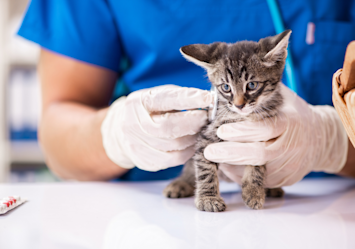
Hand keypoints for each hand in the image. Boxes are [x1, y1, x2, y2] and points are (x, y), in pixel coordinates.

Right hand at [101, 85, 211, 170]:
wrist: (122, 130)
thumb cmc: (149, 110)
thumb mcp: (160, 96)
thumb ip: (180, 97)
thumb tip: (208, 101)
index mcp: (139, 102)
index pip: (165, 99)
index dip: (188, 99)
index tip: (207, 99)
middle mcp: (133, 123)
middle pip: (168, 127)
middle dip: (193, 123)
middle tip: (206, 119)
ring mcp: (136, 144)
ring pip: (173, 146)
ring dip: (193, 139)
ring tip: (201, 131)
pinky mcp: (144, 160)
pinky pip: (172, 160)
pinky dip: (188, 152)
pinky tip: (192, 144)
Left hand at [204, 84, 348, 187]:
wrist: (319, 137)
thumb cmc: (291, 113)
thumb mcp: (281, 98)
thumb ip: (259, 97)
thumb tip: (230, 90)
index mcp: (290, 122)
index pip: (265, 128)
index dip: (242, 131)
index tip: (220, 131)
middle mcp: (292, 146)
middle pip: (260, 154)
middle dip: (231, 154)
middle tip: (209, 152)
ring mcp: (290, 165)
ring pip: (258, 172)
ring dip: (233, 167)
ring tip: (216, 158)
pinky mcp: (286, 179)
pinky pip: (261, 181)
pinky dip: (242, 176)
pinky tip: (229, 167)